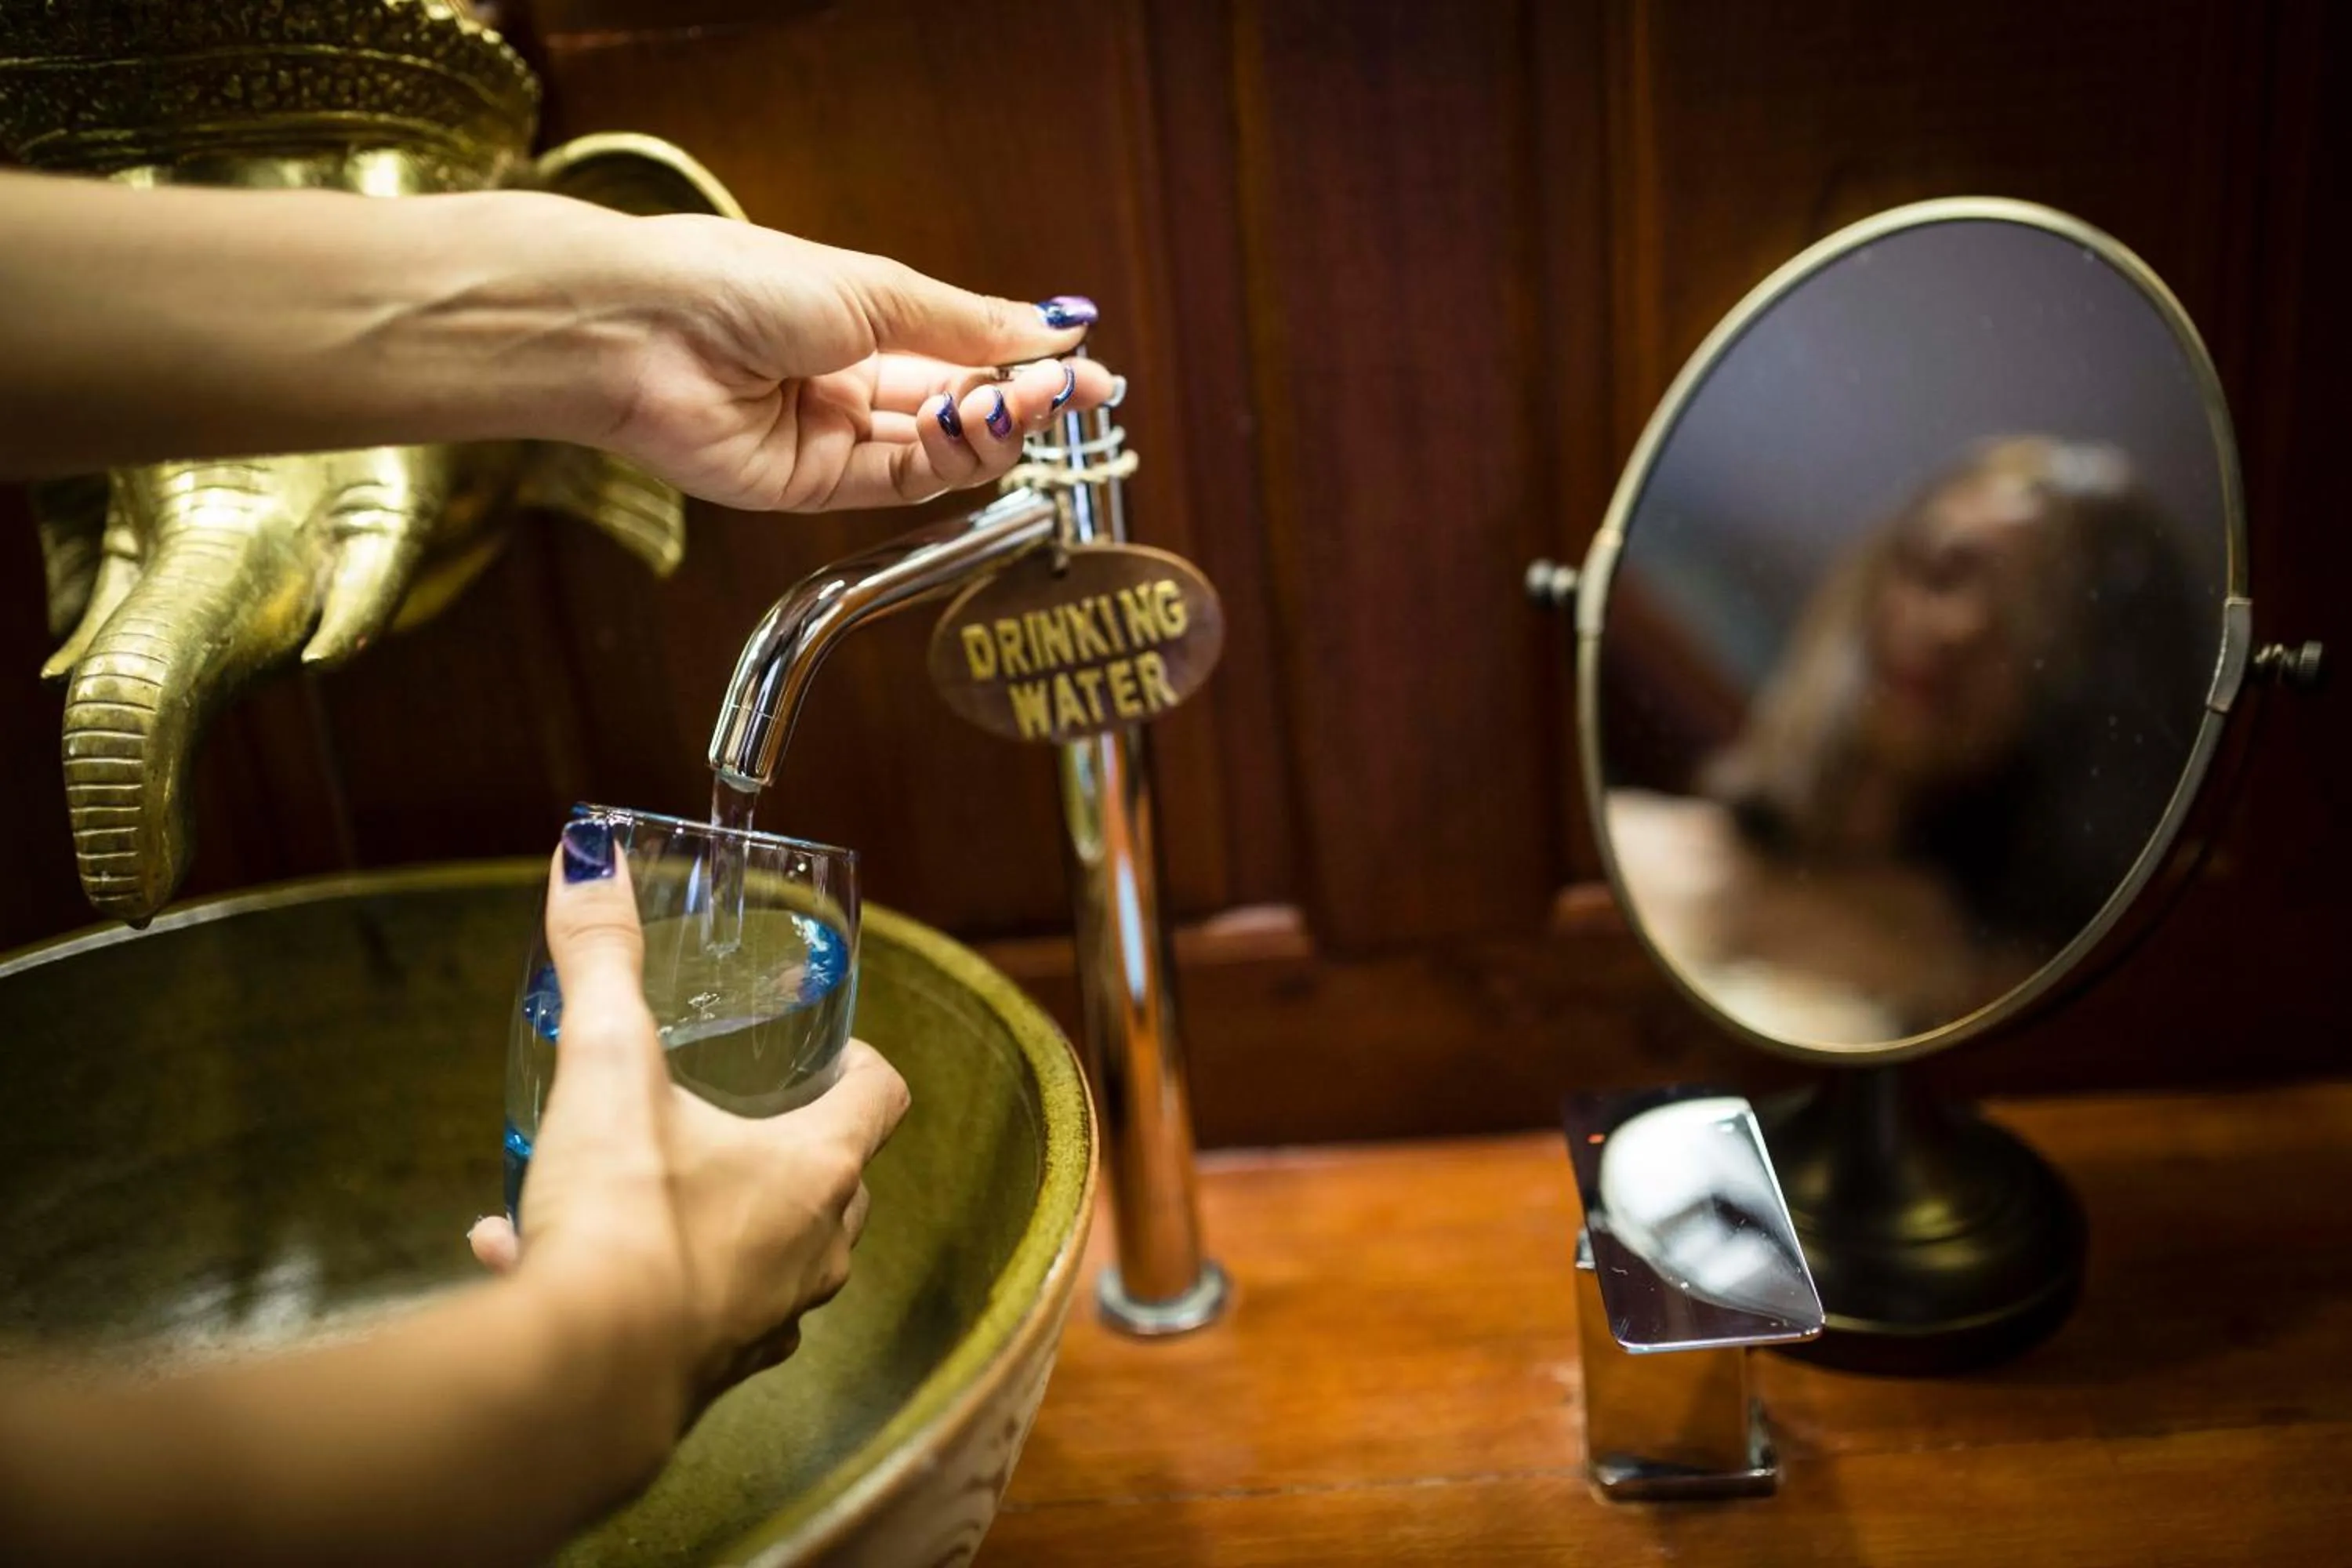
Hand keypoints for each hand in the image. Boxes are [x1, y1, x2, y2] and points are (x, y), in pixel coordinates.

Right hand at [468, 825, 910, 1414]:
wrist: (576, 1382)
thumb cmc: (623, 1219)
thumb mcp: (607, 1067)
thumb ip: (602, 960)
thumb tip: (589, 858)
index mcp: (819, 1169)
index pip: (881, 1096)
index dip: (860, 1062)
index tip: (826, 1048)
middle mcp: (814, 1251)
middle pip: (831, 1179)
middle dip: (781, 1142)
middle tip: (723, 1109)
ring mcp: (766, 1321)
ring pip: (751, 1252)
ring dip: (690, 1213)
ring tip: (603, 1181)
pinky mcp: (702, 1375)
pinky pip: (674, 1313)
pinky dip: (622, 1278)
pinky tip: (523, 1251)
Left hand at [589, 212, 1119, 511]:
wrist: (642, 329)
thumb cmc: (736, 283)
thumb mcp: (874, 289)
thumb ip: (967, 322)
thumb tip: (1054, 327)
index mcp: (859, 321)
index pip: (964, 351)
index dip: (1027, 364)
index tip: (1089, 369)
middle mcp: (849, 382)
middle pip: (960, 407)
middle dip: (1023, 402)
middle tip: (1075, 394)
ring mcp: (833, 436)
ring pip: (941, 451)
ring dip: (991, 430)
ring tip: (1016, 403)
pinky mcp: (813, 485)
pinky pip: (902, 482)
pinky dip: (948, 457)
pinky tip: (972, 423)